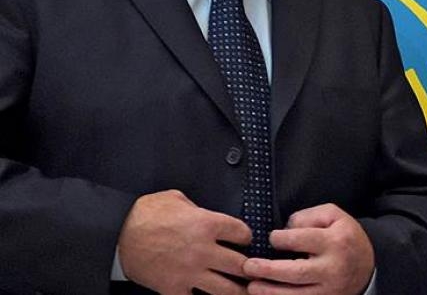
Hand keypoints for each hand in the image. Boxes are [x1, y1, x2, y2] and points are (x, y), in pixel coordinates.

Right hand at [118, 189, 251, 294]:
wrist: (116, 232)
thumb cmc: (144, 213)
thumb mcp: (177, 199)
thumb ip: (198, 208)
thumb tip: (207, 215)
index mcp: (207, 224)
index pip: (243, 233)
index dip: (246, 237)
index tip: (243, 240)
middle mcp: (203, 250)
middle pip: (242, 265)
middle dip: (249, 268)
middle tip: (251, 270)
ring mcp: (190, 272)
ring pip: (227, 290)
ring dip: (237, 290)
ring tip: (243, 290)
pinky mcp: (174, 288)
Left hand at [243, 203, 374, 294]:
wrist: (367, 267)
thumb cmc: (345, 237)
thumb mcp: (334, 216)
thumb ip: (309, 216)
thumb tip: (285, 229)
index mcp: (337, 241)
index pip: (302, 240)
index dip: (281, 239)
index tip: (272, 238)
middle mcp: (333, 268)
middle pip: (296, 272)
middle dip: (268, 270)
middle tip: (248, 266)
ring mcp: (330, 289)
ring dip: (270, 292)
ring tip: (251, 286)